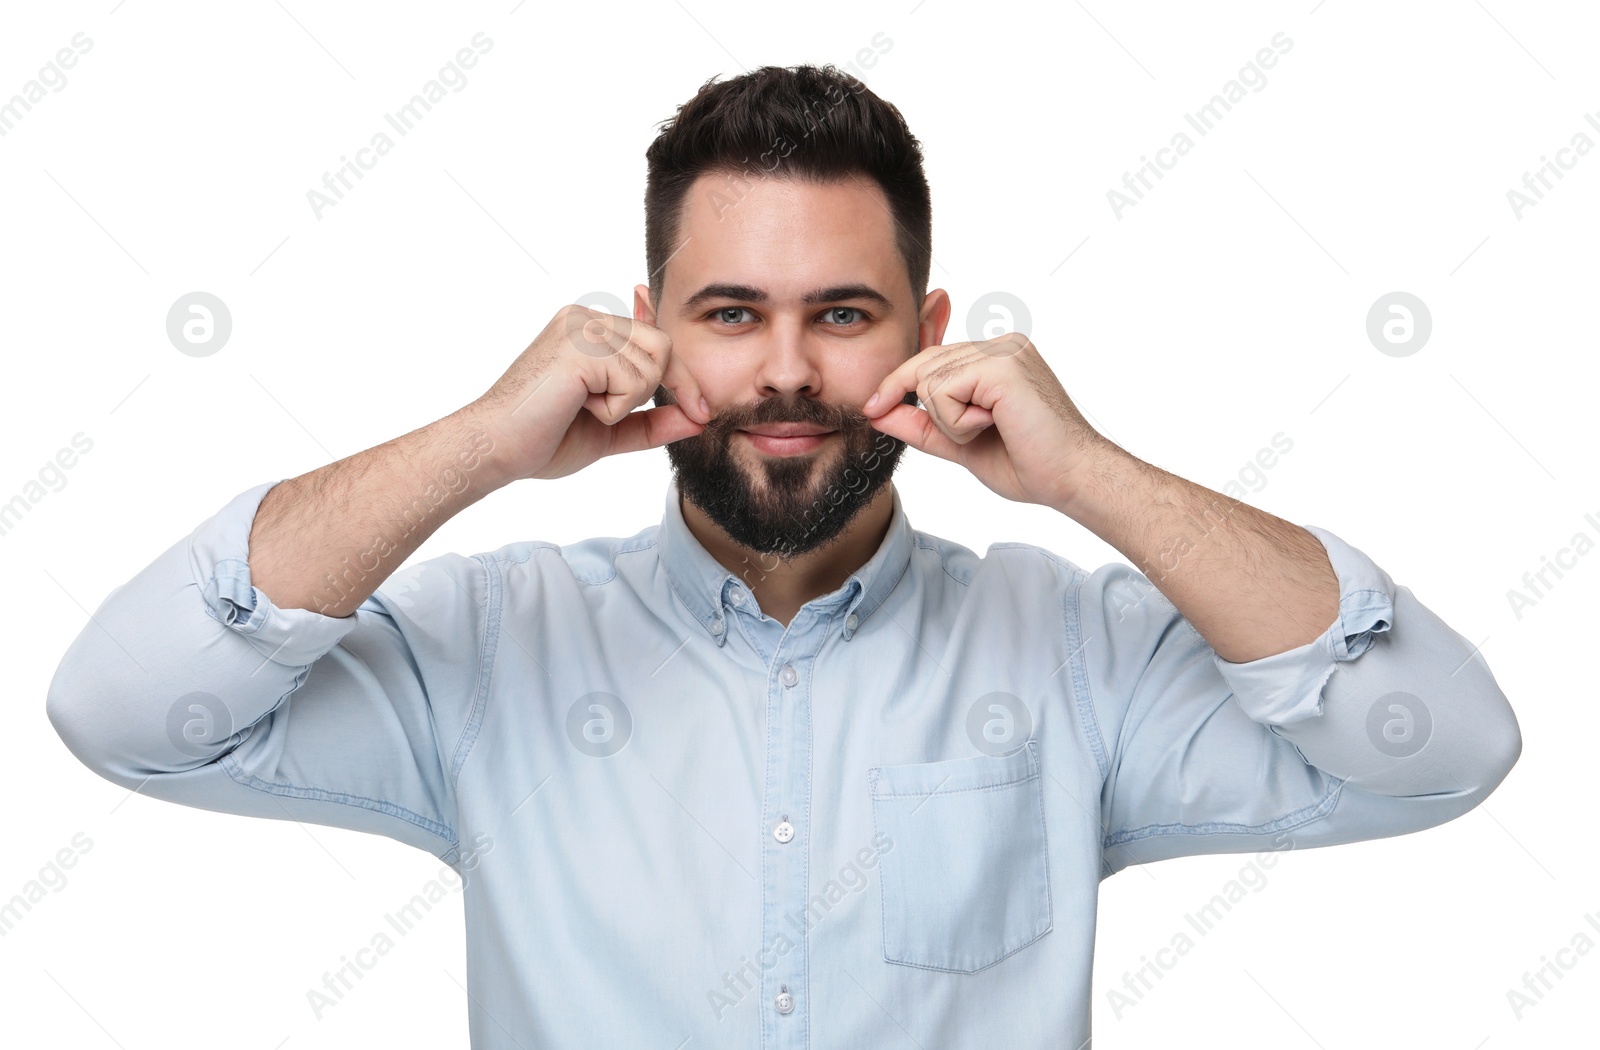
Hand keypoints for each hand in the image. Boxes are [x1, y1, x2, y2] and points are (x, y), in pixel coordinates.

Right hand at [461, 305, 709, 482]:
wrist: (495, 449)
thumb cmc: (541, 439)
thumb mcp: (611, 430)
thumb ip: (652, 421)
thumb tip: (699, 420)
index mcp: (588, 329)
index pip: (655, 339)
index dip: (681, 375)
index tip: (698, 409)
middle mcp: (586, 317)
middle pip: (664, 346)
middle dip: (660, 389)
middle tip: (613, 414)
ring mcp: (581, 326)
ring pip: (654, 364)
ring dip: (627, 402)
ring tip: (583, 407)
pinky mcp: (580, 345)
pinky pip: (634, 380)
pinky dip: (613, 408)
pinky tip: (576, 407)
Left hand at [861, 332, 1113, 510]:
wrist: (1070, 478)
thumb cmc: (1028, 463)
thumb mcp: (959, 443)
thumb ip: (922, 424)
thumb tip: (877, 412)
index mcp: (995, 357)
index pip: (931, 358)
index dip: (900, 381)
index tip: (875, 406)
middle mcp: (1000, 345)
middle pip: (924, 364)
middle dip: (927, 408)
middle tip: (969, 433)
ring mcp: (1003, 350)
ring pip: (930, 379)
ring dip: (948, 421)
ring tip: (989, 429)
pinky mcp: (1002, 365)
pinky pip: (943, 389)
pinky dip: (956, 420)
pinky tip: (991, 425)